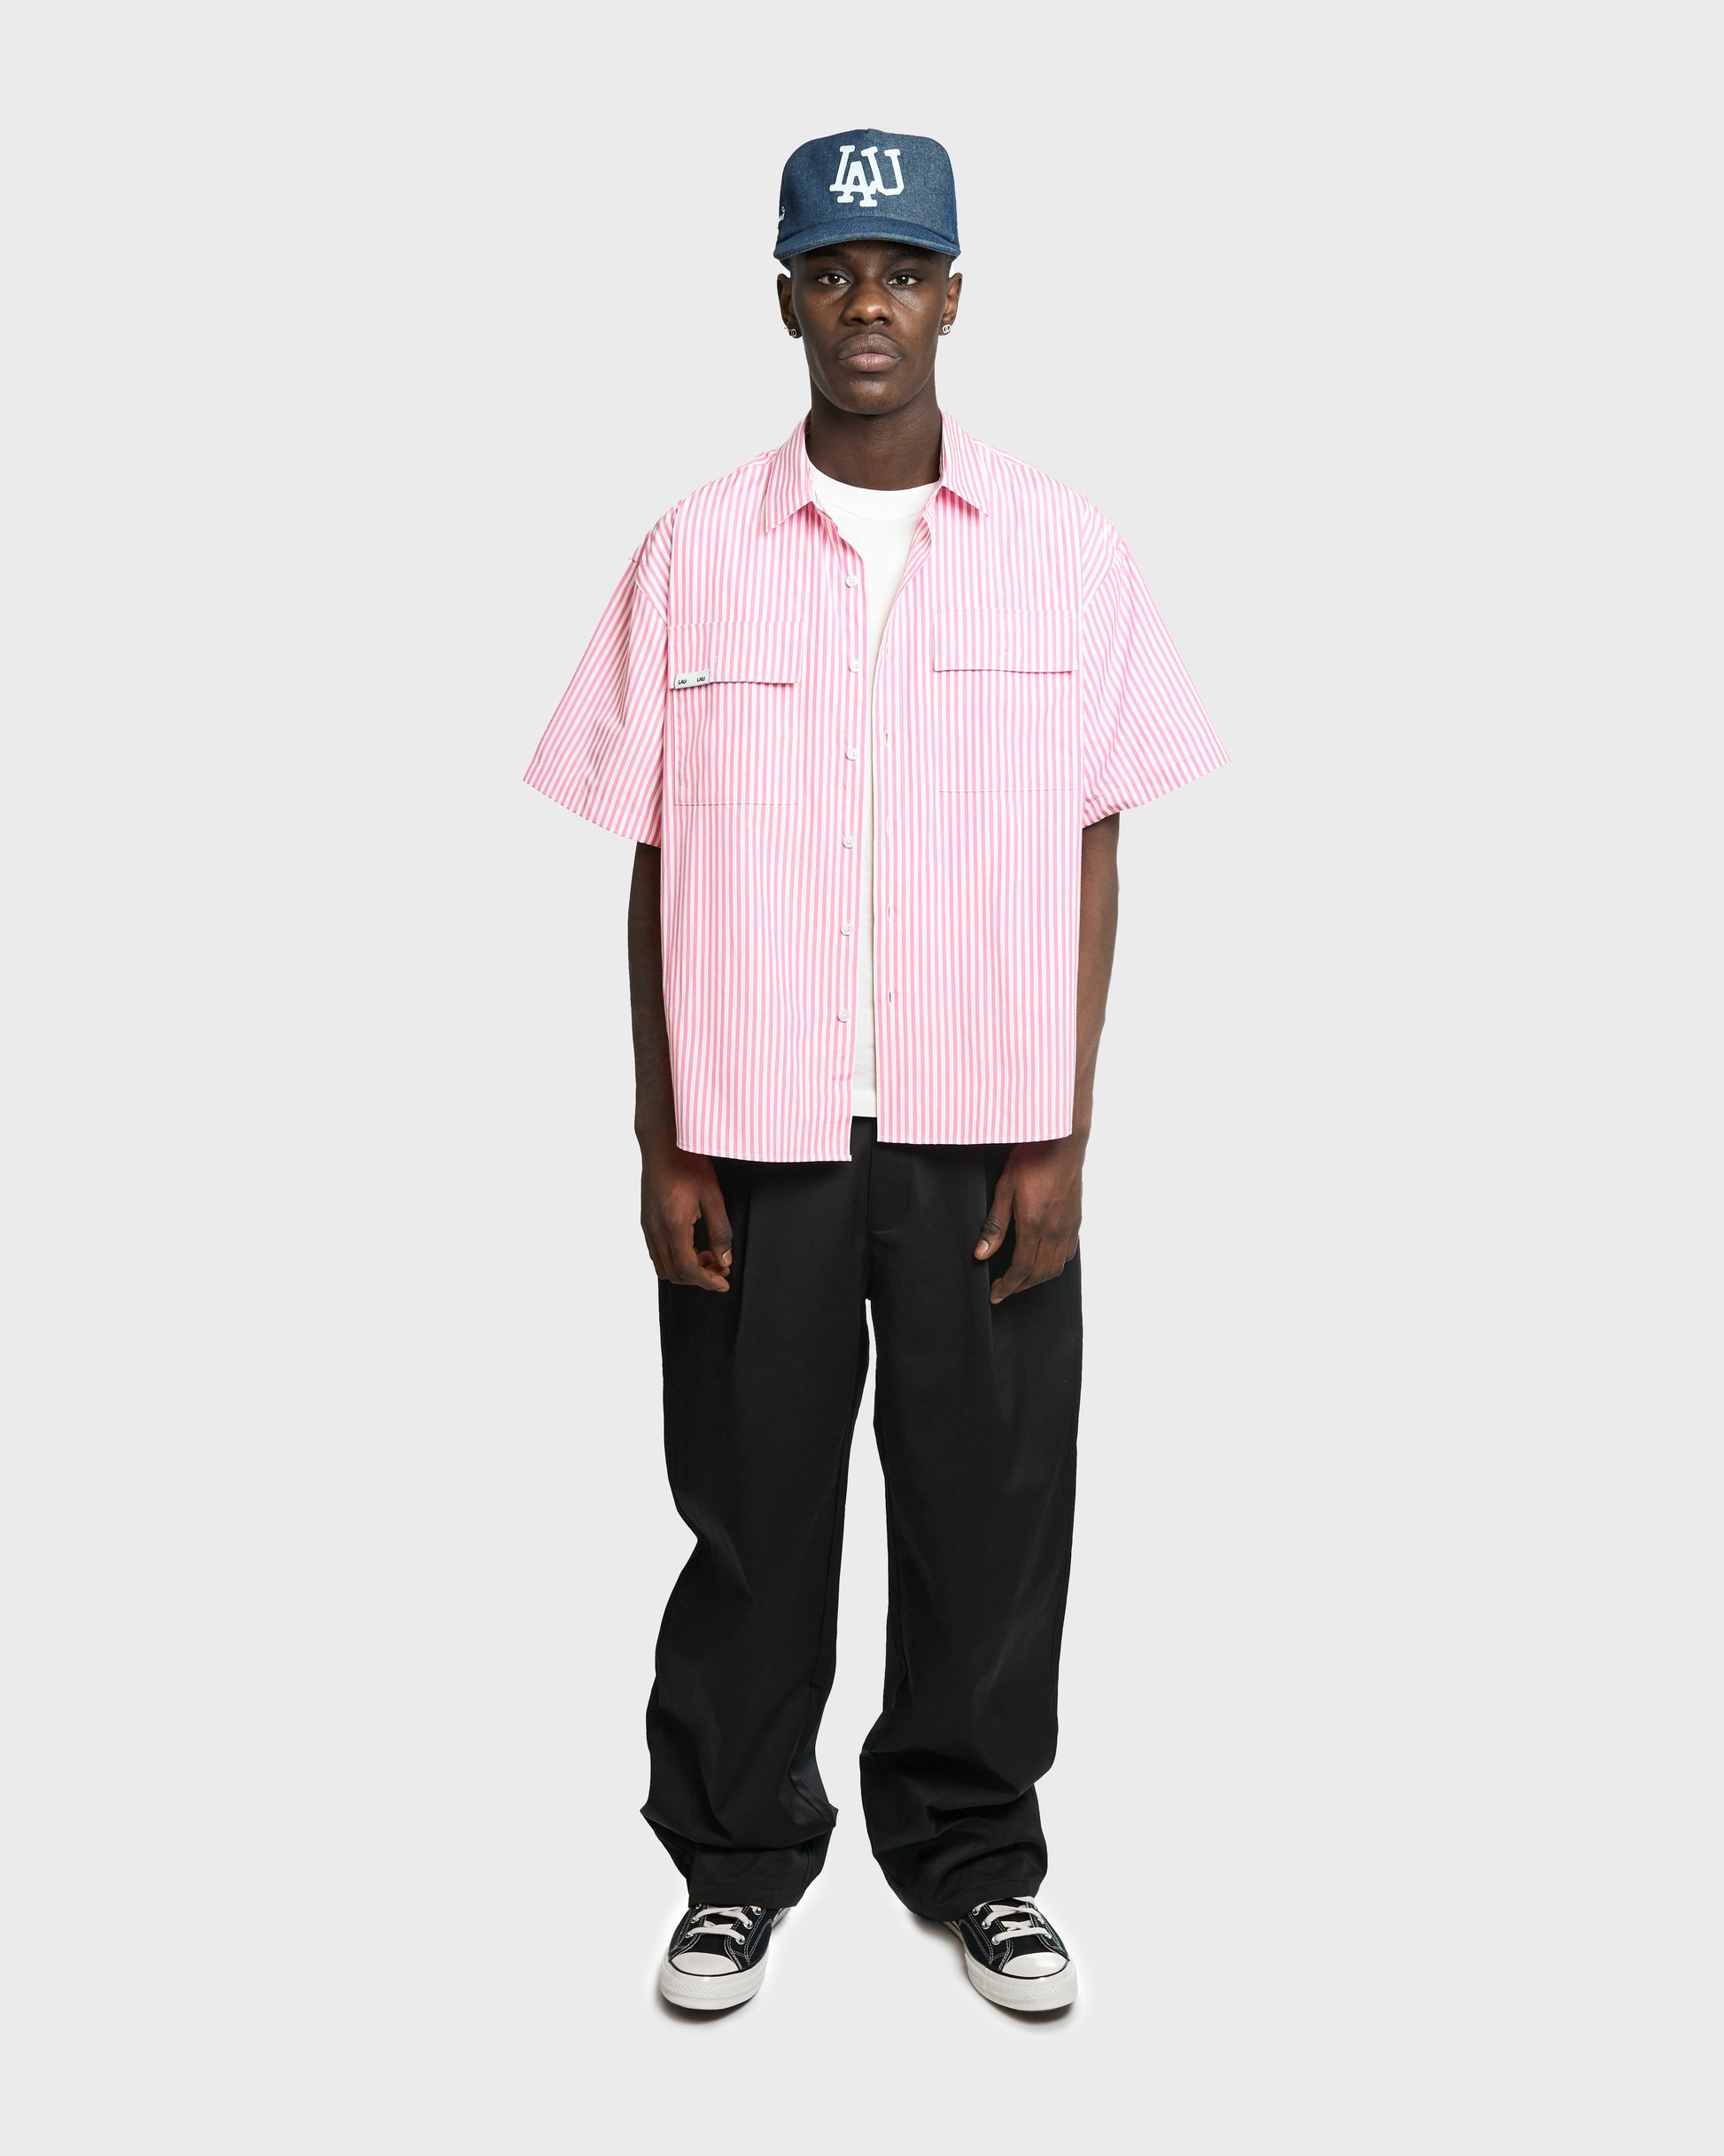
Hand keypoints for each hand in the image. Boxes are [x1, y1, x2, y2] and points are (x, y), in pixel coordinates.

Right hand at [640, 1139, 733, 1290]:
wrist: (663, 1144)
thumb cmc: (688, 1164)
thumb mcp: (713, 1197)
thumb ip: (721, 1231)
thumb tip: (724, 1259)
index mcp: (673, 1226)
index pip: (688, 1269)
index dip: (707, 1282)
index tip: (723, 1283)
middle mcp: (656, 1230)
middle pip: (674, 1273)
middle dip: (699, 1277)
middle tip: (720, 1267)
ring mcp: (648, 1226)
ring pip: (663, 1266)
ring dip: (686, 1269)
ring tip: (707, 1256)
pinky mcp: (646, 1221)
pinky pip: (656, 1252)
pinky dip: (675, 1258)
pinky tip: (692, 1245)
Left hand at [973, 1135, 1084, 1303]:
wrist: (1061, 1141)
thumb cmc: (1032, 1158)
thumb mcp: (1005, 1188)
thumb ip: (995, 1225)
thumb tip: (982, 1253)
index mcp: (1034, 1225)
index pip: (1021, 1269)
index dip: (1007, 1287)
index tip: (996, 1294)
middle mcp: (1054, 1231)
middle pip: (1039, 1274)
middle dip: (1020, 1287)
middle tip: (1004, 1290)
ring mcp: (1068, 1227)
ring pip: (1056, 1267)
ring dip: (1037, 1279)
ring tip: (1021, 1280)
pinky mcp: (1075, 1221)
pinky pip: (1068, 1253)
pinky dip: (1054, 1265)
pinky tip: (1043, 1261)